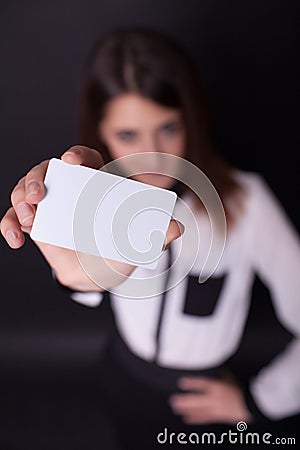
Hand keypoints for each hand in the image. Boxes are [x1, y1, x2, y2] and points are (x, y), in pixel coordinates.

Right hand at [1, 145, 182, 290]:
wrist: (99, 274)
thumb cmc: (119, 250)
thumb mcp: (138, 243)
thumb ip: (157, 235)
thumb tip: (177, 228)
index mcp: (96, 185)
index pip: (86, 159)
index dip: (77, 155)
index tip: (72, 161)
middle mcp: (70, 190)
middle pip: (47, 170)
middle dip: (37, 177)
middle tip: (39, 196)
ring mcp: (50, 205)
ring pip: (25, 189)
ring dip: (20, 197)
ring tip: (28, 218)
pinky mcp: (36, 224)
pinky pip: (14, 218)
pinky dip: (9, 224)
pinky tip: (15, 240)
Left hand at [169, 376, 252, 424]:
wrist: (250, 405)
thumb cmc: (240, 390)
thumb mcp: (230, 378)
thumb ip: (220, 373)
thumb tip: (213, 366)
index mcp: (218, 387)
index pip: (203, 384)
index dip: (192, 383)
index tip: (182, 382)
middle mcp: (215, 399)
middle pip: (197, 400)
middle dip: (185, 400)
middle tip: (173, 400)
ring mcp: (216, 409)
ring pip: (199, 410)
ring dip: (187, 409)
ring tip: (176, 408)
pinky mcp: (218, 417)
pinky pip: (205, 418)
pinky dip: (195, 419)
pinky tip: (187, 418)